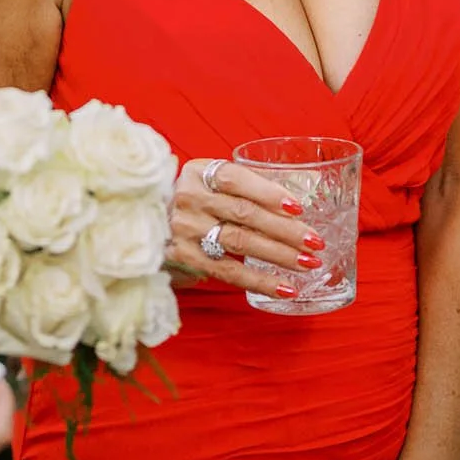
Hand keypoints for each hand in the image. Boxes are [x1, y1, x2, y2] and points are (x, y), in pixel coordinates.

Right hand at [169, 156, 319, 299]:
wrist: (145, 219)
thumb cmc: (194, 197)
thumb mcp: (209, 179)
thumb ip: (245, 184)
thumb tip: (303, 194)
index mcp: (198, 172)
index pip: (237, 180)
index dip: (269, 193)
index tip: (298, 208)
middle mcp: (189, 199)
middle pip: (244, 214)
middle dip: (285, 229)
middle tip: (315, 242)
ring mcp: (186, 230)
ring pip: (240, 242)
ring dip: (279, 255)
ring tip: (308, 263)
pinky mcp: (186, 258)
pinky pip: (229, 272)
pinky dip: (260, 281)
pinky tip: (284, 287)